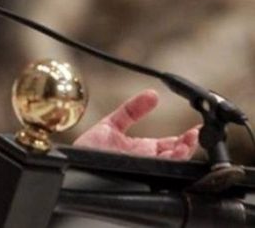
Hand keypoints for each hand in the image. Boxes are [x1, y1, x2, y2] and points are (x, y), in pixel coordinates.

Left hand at [74, 89, 198, 159]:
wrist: (71, 163)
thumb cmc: (90, 149)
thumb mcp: (113, 123)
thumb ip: (132, 109)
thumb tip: (152, 94)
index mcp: (142, 150)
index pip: (170, 145)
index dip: (185, 138)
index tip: (197, 129)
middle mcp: (145, 161)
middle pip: (175, 156)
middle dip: (189, 146)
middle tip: (196, 135)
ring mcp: (142, 169)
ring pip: (170, 165)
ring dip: (182, 153)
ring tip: (190, 141)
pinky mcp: (136, 174)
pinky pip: (157, 170)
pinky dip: (168, 161)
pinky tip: (174, 152)